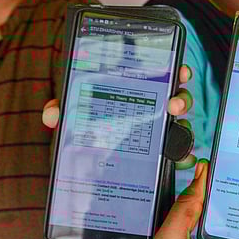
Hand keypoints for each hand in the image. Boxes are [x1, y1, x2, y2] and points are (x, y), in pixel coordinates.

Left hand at [42, 65, 194, 166]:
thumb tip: (53, 114)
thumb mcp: (77, 116)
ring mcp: (162, 133)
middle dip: (182, 99)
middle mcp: (156, 111)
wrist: (92, 166)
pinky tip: (181, 158)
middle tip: (173, 105)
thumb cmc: (89, 128)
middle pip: (180, 100)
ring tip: (177, 129)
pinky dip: (184, 155)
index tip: (181, 72)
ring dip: (185, 127)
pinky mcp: (163, 155)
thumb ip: (65, 110)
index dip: (177, 73)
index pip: (164, 78)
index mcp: (140, 93)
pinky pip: (180, 153)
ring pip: (184, 125)